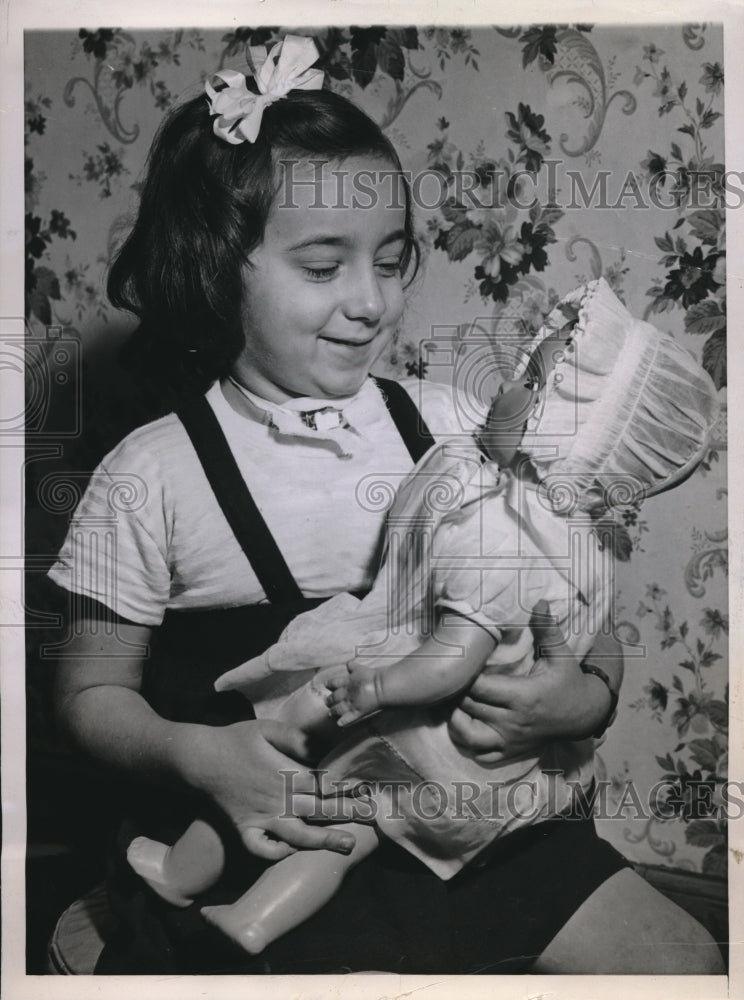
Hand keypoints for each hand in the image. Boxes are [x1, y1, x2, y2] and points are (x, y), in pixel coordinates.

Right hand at [178, 718, 366, 860]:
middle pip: (320, 809)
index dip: (348, 786)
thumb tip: (323, 746)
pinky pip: (263, 848)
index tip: (368, 788)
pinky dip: (278, 853)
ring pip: (298, 835)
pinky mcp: (245, 829)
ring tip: (348, 844)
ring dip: (324, 840)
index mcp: (286, 772)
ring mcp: (261, 817)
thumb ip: (297, 737)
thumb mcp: (267, 728)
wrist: (198, 759)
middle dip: (349, 813)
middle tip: (373, 816)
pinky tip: (293, 850)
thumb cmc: (235, 739)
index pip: (325, 783)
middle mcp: (277, 798)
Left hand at [325, 661, 382, 726]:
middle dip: (329, 700)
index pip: (333, 683)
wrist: (382, 686)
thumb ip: (353, 667)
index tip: (326, 685)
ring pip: (338, 709)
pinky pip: (348, 718)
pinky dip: (343, 722)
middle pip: (334, 697)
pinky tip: (339, 724)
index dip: (328, 684)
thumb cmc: (373, 676)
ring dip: (333, 711)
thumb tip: (348, 664)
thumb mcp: (361, 668)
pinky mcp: (358, 712)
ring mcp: (351, 703)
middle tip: (327, 702)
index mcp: (346, 681)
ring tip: (331, 714)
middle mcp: (346, 693)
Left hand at [448, 601, 612, 759]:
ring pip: (468, 735)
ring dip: (457, 720)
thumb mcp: (561, 655)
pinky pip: (480, 753)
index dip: (467, 677)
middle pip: (470, 707)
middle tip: (456, 679)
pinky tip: (468, 723)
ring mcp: (511, 740)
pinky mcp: (511, 752)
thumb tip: (539, 602)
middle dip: (459, 693)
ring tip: (457, 703)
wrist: (585, 714)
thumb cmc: (569, 682)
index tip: (466, 666)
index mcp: (523, 696)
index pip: (479, 688)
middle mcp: (514, 721)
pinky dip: (468, 741)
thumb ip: (546, 630)